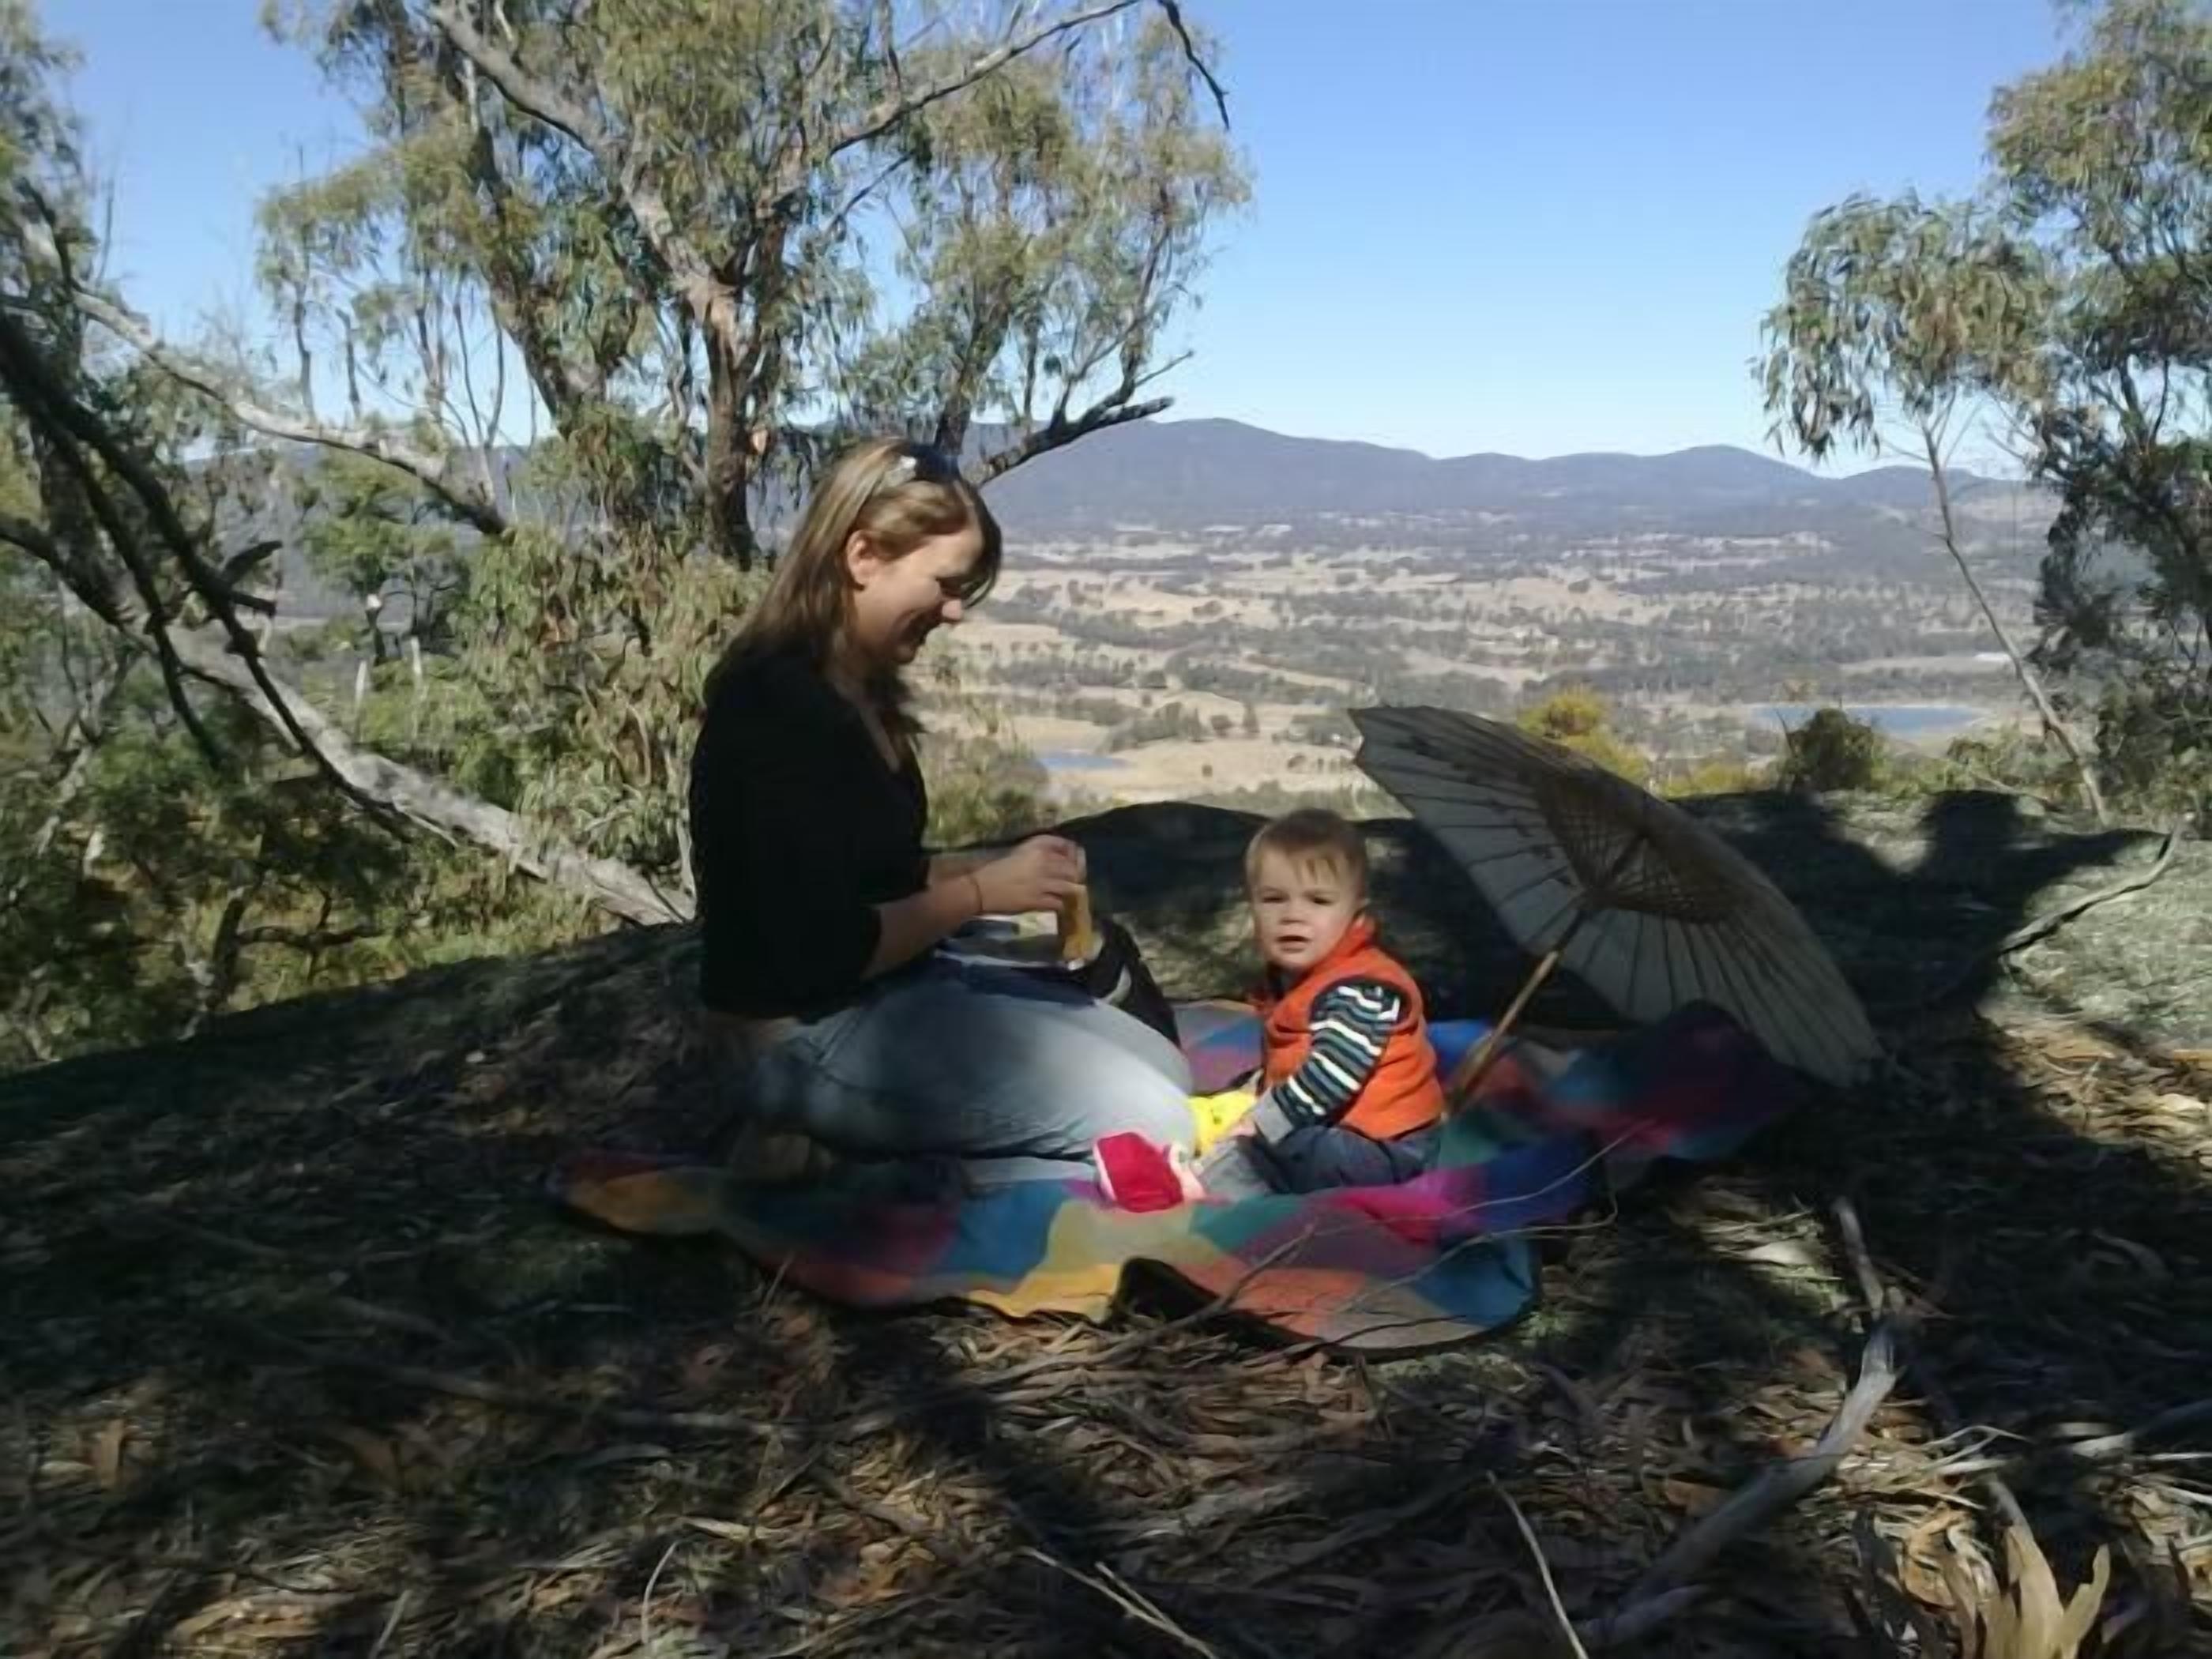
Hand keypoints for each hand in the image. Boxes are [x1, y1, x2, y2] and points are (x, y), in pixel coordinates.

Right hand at [971, 835, 1085, 916]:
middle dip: (1074, 876)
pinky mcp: (1039, 900)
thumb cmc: (997, 869)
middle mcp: (1044, 862)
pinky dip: (1059, 905)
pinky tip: (1054, 904)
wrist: (981, 889)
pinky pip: (1059, 903)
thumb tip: (1062, 859)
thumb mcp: (1020, 852)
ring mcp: (1043, 882)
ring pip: (1071, 887)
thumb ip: (1040, 852)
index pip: (1068, 847)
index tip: (1074, 863)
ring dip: (1069, 891)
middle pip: (1073, 869)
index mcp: (1038, 847)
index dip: (1075, 856)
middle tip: (1070, 882)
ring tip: (1064, 894)